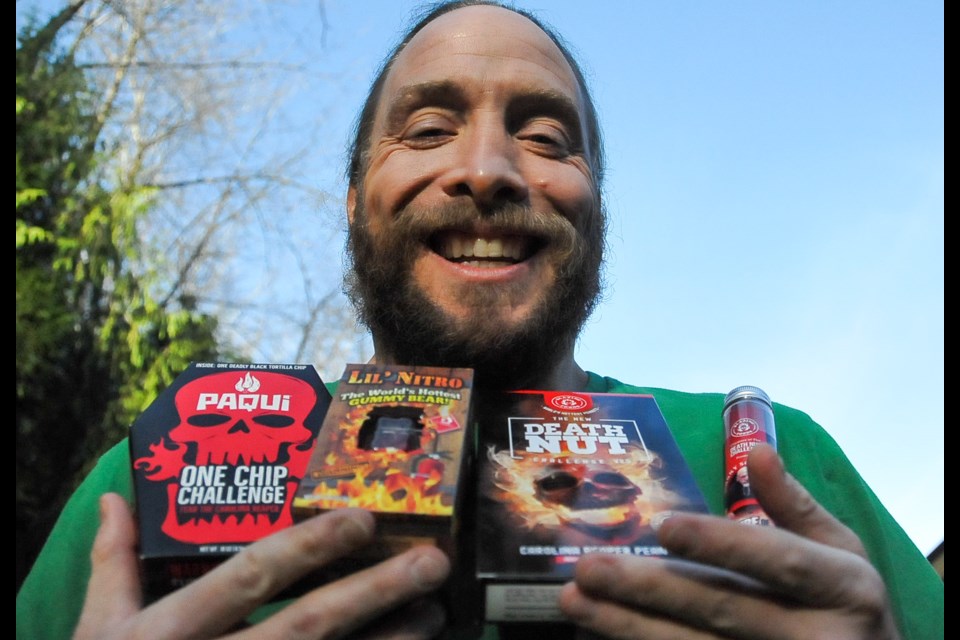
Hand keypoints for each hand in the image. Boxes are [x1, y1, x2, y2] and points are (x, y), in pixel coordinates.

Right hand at [73, 493, 450, 639]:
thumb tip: (113, 499)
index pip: (251, 577)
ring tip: (436, 613)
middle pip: (309, 626)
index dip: (308, 547)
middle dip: (374, 591)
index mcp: (172, 631)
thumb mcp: (96, 631)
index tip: (362, 518)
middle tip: (433, 562)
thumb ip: (112, 564)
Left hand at [557, 444, 901, 638]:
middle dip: (649, 589)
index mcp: (843, 587)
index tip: (664, 526)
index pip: (777, 562)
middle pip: (722, 610)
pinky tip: (602, 633)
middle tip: (587, 569)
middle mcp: (816, 637)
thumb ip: (794, 505)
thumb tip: (758, 450)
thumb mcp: (839, 552)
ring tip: (575, 602)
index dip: (720, 543)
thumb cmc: (847, 608)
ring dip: (628, 627)